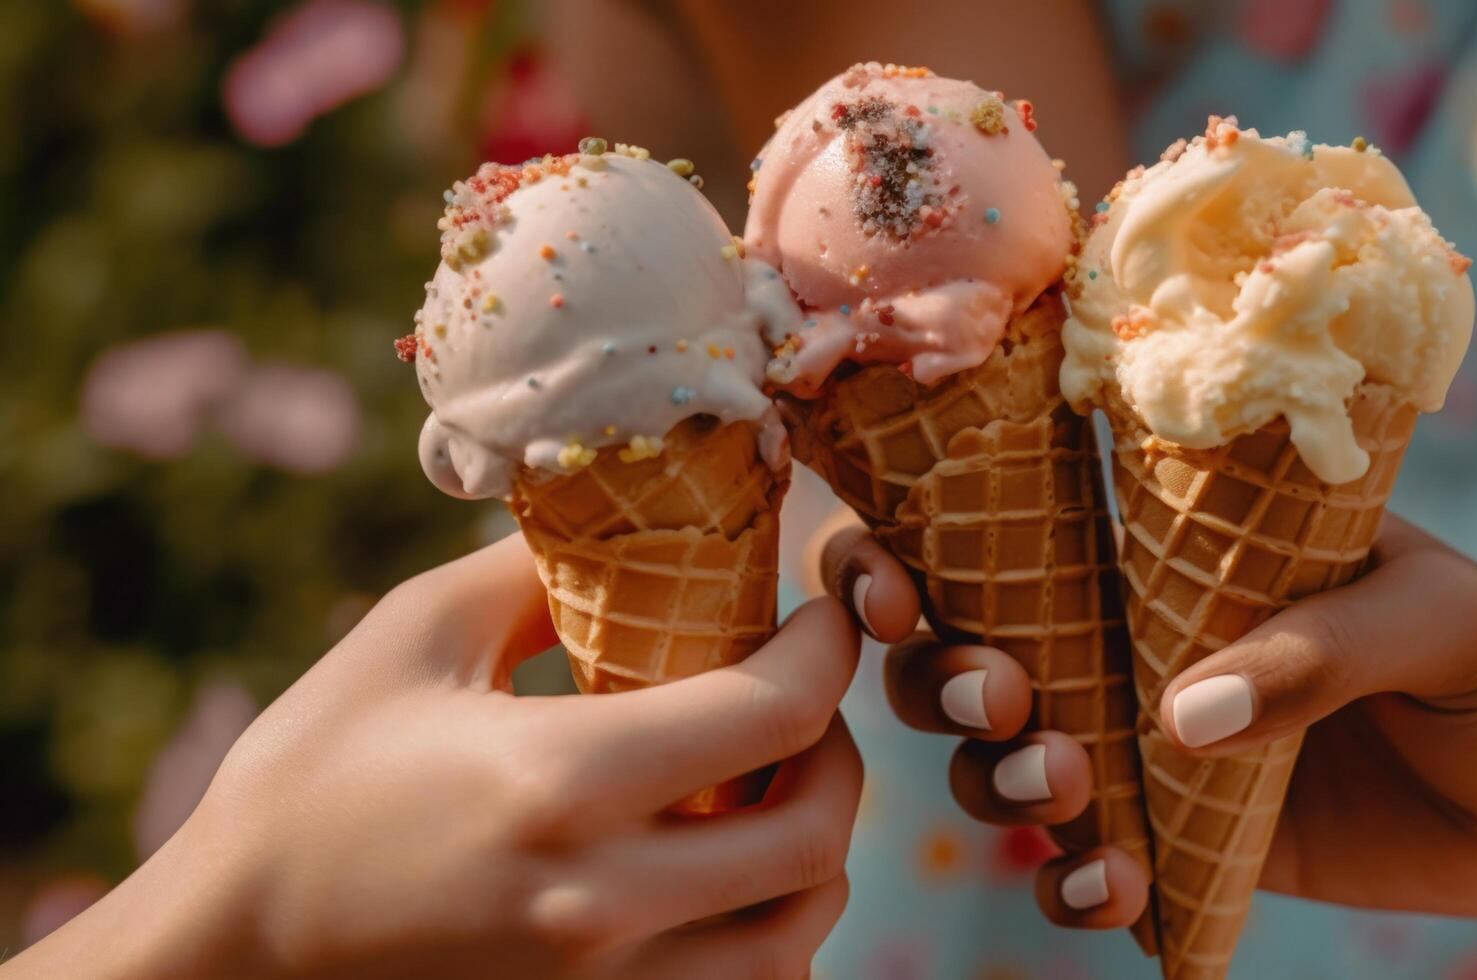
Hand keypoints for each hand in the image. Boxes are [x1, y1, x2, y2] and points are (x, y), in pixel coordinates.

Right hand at [9, 535, 864, 979]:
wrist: (232, 953)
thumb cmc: (309, 783)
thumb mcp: (409, 641)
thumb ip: (534, 571)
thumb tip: (639, 527)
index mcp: (559, 784)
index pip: (774, 713)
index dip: (828, 651)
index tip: (821, 617)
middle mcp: (602, 903)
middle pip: (815, 838)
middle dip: (837, 755)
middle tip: (803, 706)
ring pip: (797, 936)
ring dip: (813, 854)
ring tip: (771, 794)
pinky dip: (769, 936)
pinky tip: (725, 882)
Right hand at [869, 514, 1476, 928]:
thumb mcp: (1434, 619)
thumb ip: (1316, 651)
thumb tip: (1181, 722)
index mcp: (1156, 553)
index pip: (990, 529)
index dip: (903, 552)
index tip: (894, 591)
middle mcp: (1121, 644)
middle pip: (957, 655)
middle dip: (940, 681)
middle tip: (1003, 703)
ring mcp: (1139, 748)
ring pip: (997, 768)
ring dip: (999, 786)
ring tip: (1072, 794)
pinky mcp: (1173, 843)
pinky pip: (1082, 869)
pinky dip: (1073, 887)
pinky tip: (1114, 892)